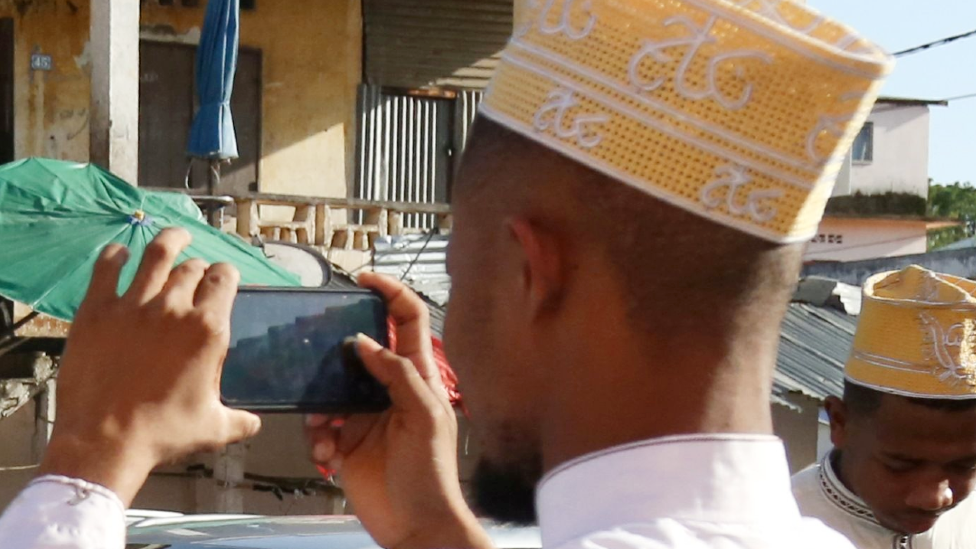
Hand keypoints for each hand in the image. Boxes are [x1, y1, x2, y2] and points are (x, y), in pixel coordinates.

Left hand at [39, 228, 261, 505]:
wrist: (106, 441)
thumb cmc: (163, 433)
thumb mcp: (212, 428)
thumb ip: (239, 420)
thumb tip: (254, 423)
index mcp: (208, 329)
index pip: (224, 278)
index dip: (225, 274)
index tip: (222, 277)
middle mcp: (174, 307)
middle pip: (192, 267)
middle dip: (198, 265)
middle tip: (195, 271)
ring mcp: (133, 305)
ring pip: (156, 254)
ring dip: (169, 241)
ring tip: (174, 237)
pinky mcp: (97, 310)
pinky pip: (107, 268)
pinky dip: (115, 255)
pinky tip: (119, 252)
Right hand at [305, 273, 491, 548]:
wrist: (415, 525)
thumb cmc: (431, 473)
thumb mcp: (424, 416)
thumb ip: (397, 374)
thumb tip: (363, 343)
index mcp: (418, 375)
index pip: (407, 320)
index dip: (389, 293)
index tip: (362, 279)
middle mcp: (390, 388)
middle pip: (359, 349)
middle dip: (335, 350)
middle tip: (314, 349)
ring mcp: (367, 414)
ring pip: (331, 388)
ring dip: (321, 406)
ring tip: (326, 429)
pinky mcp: (346, 441)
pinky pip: (320, 425)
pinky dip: (318, 438)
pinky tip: (327, 456)